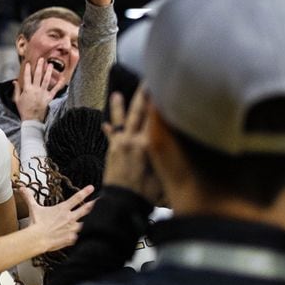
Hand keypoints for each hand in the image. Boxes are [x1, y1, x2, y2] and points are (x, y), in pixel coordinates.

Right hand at [13, 58, 63, 121]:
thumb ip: (16, 90)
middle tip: (41, 59)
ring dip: (48, 72)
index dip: (28, 69)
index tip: (29, 63)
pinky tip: (62, 79)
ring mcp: (43, 93)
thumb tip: (15, 82)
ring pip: (46, 80)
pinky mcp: (49, 97)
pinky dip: (59, 84)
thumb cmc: (23, 110)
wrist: (32, 119)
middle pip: (37, 75)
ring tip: (51, 65)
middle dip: (39, 66)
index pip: (27, 77)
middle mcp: (35, 89)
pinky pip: (55, 90)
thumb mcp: (17, 100)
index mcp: (27, 89)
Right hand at [25, 185, 95, 251]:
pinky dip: (85, 236)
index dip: (85, 192)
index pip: (76, 198)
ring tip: (101, 219)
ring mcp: (72, 228)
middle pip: (86, 209)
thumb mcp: (33, 208)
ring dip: (93, 221)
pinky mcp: (72, 238)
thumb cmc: (36, 224)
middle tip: (103, 200)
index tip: (92, 188)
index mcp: (62, 209)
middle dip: (96, 204)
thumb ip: (29, 197)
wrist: (37, 238)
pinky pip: (81, 237)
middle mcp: (70, 218)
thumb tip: (22, 188)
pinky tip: (91, 236)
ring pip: (87, 223)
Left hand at [102, 88, 161, 202]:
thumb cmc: (148, 192)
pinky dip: (109, 128)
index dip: (158, 101)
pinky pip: (111, 135)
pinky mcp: (112, 150)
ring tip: (116, 95)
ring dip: (119, 107)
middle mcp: (134, 139)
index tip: (162, 87)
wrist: (123, 202)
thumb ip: (169, 155)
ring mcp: (121, 143)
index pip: (155, 116)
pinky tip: (106, 123)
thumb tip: (178, 144)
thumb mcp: (165, 172)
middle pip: (139, 112)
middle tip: (146, 81)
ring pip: (122, 120)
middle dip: (143, 96)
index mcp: (149, 143)